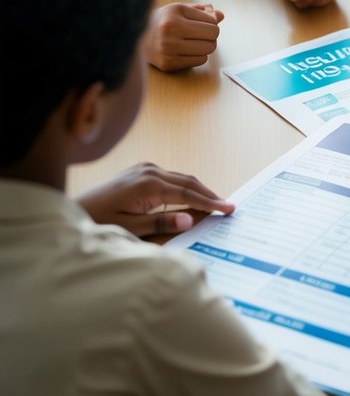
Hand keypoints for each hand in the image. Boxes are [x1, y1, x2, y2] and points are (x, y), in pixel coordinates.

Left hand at [76, 162, 234, 237]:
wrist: (75, 209)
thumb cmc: (100, 221)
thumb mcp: (130, 227)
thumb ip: (162, 222)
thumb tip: (191, 219)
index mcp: (150, 185)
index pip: (188, 194)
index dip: (210, 202)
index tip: (228, 208)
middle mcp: (150, 171)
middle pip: (189, 181)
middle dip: (209, 194)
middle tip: (228, 206)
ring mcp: (145, 168)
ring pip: (181, 177)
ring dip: (198, 189)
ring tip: (215, 202)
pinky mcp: (141, 170)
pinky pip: (170, 176)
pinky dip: (184, 185)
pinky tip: (191, 195)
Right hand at [145, 3, 223, 71]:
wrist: (135, 38)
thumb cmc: (163, 21)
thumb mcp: (180, 9)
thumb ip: (202, 12)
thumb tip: (221, 15)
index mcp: (174, 13)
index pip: (212, 22)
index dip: (211, 23)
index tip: (199, 23)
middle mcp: (169, 30)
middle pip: (213, 36)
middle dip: (211, 36)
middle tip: (200, 34)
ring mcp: (168, 49)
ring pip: (208, 50)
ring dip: (205, 46)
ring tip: (193, 42)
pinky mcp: (168, 64)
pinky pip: (200, 61)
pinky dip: (198, 56)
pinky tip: (186, 51)